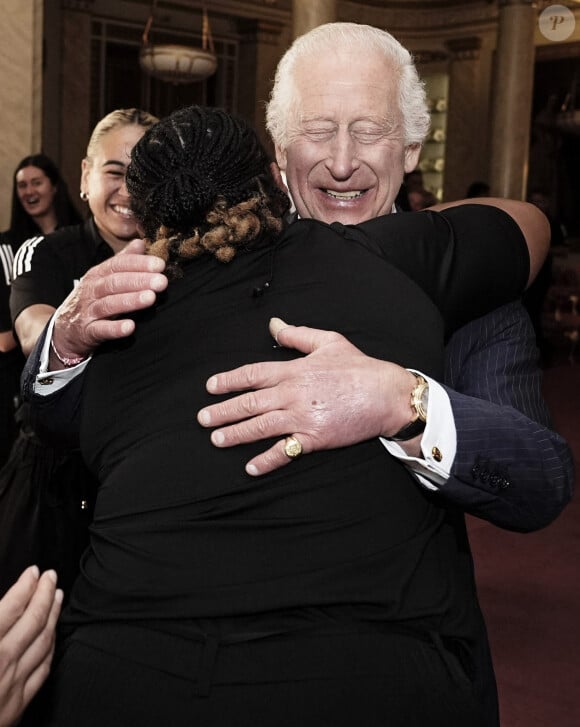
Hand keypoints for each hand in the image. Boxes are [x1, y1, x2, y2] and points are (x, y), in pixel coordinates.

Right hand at [0, 566, 62, 726]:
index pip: (11, 608)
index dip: (25, 586)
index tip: (33, 572)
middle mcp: (1, 664)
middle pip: (33, 620)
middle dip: (45, 594)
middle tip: (51, 576)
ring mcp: (13, 685)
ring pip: (44, 641)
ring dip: (53, 615)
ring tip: (57, 596)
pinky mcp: (18, 704)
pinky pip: (43, 668)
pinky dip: (51, 646)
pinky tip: (52, 636)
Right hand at [51, 239, 167, 362]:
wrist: (64, 330)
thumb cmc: (90, 301)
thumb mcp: (102, 278)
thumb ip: (122, 261)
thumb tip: (140, 243)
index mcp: (97, 275)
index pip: (118, 265)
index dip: (139, 263)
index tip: (160, 264)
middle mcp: (91, 290)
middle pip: (115, 282)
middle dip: (139, 280)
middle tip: (161, 281)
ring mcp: (88, 311)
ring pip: (109, 304)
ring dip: (131, 301)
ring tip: (151, 298)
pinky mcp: (87, 331)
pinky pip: (101, 329)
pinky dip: (115, 328)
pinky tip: (130, 327)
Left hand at [197, 318, 416, 474]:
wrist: (386, 395)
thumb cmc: (359, 367)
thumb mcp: (328, 341)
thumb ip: (296, 335)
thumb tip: (273, 325)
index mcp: (294, 371)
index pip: (252, 375)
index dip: (228, 380)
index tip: (211, 387)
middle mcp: (292, 394)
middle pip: (249, 403)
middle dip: (223, 411)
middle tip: (203, 419)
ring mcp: (302, 418)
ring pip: (260, 426)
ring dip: (236, 434)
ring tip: (216, 439)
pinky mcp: (314, 439)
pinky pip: (284, 451)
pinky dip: (266, 460)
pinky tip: (250, 466)